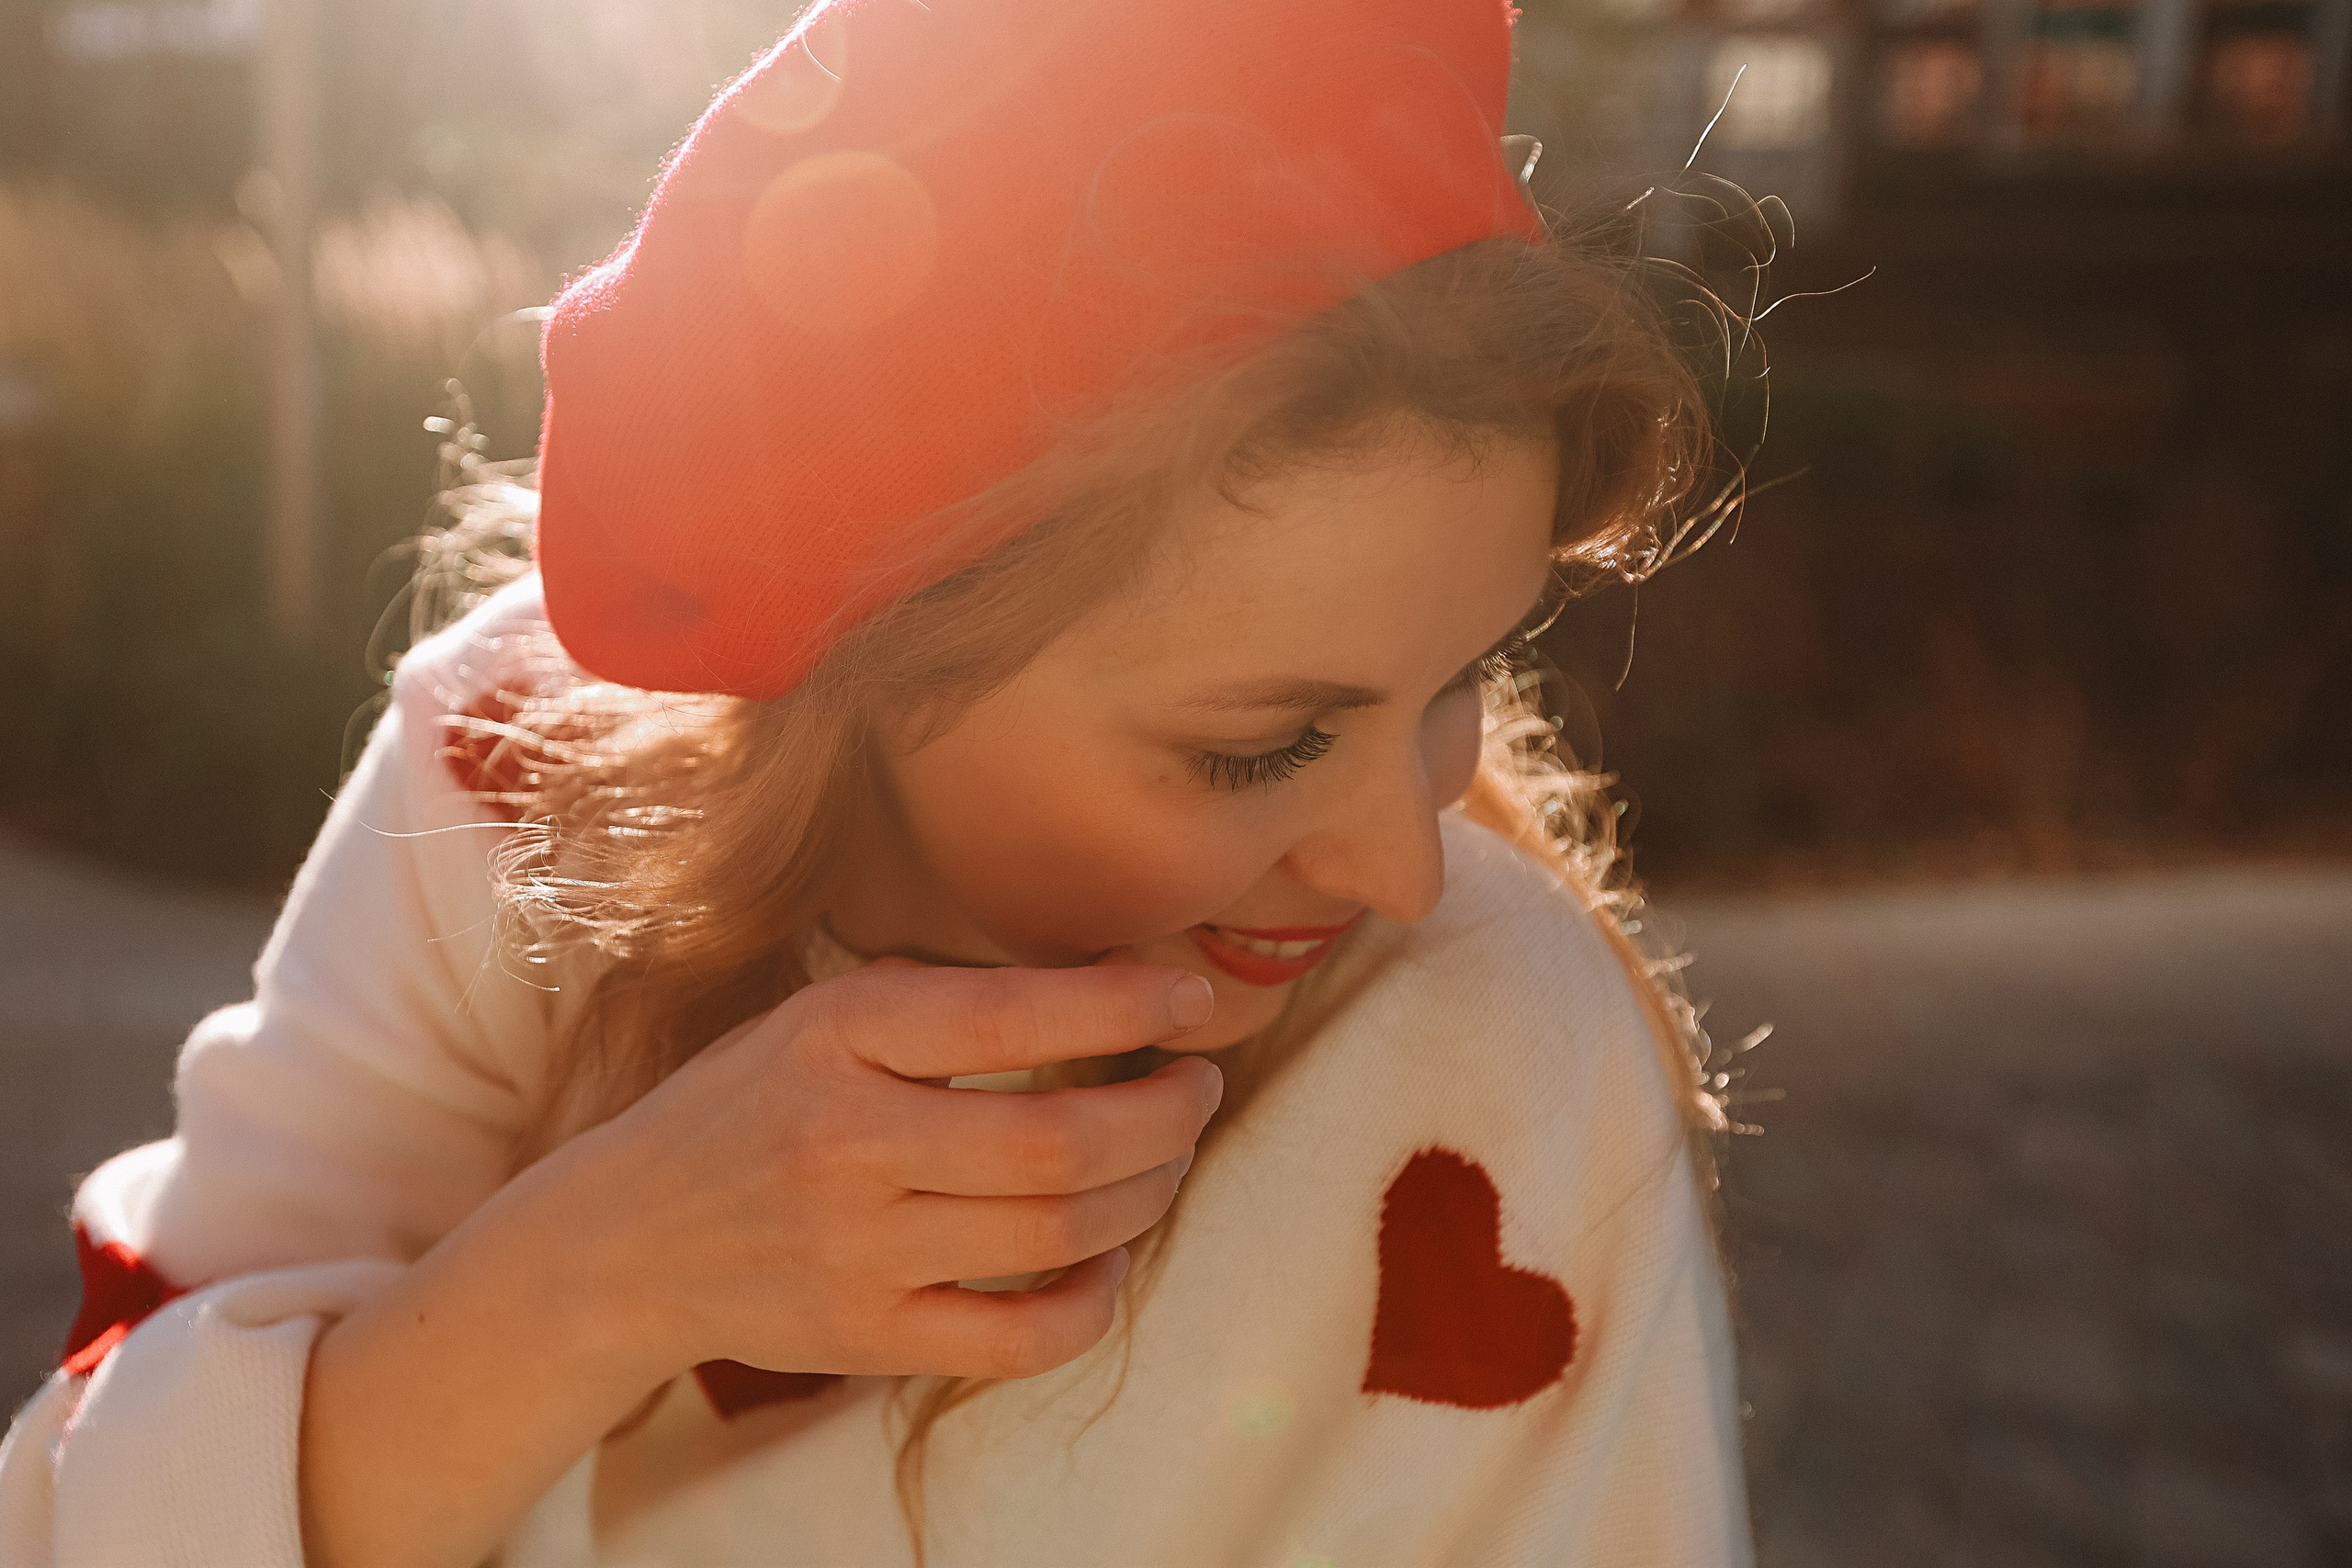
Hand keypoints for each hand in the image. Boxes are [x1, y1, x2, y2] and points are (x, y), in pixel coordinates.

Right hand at [532, 962, 1222, 1385]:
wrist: (623, 1240)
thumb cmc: (748, 1106)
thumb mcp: (819, 1017)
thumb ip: (944, 1001)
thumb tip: (1113, 986)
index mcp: (836, 1036)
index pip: (1013, 1016)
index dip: (1127, 1008)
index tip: (1193, 1000)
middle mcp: (846, 1143)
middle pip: (1059, 1139)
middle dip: (1165, 1111)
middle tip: (1196, 1088)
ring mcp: (857, 1253)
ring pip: (1058, 1233)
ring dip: (1148, 1191)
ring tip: (1166, 1156)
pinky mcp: (867, 1339)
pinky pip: (1020, 1339)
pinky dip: (1092, 1302)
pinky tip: (1106, 1257)